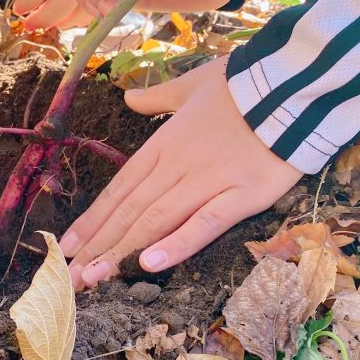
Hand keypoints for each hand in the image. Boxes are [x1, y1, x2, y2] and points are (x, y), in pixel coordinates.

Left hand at [57, 57, 301, 288]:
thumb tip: (128, 98)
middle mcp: (177, 165)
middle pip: (130, 210)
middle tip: (70, 276)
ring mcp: (208, 181)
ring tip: (93, 277)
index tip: (68, 245)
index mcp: (163, 143)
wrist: (291, 82)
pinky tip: (149, 264)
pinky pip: (204, 223)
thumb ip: (158, 98)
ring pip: (156, 220)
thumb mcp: (192, 84)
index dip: (93, 219)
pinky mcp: (241, 195)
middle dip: (97, 245)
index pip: (120, 188)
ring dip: (121, 250)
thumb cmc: (244, 84)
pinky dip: (176, 243)